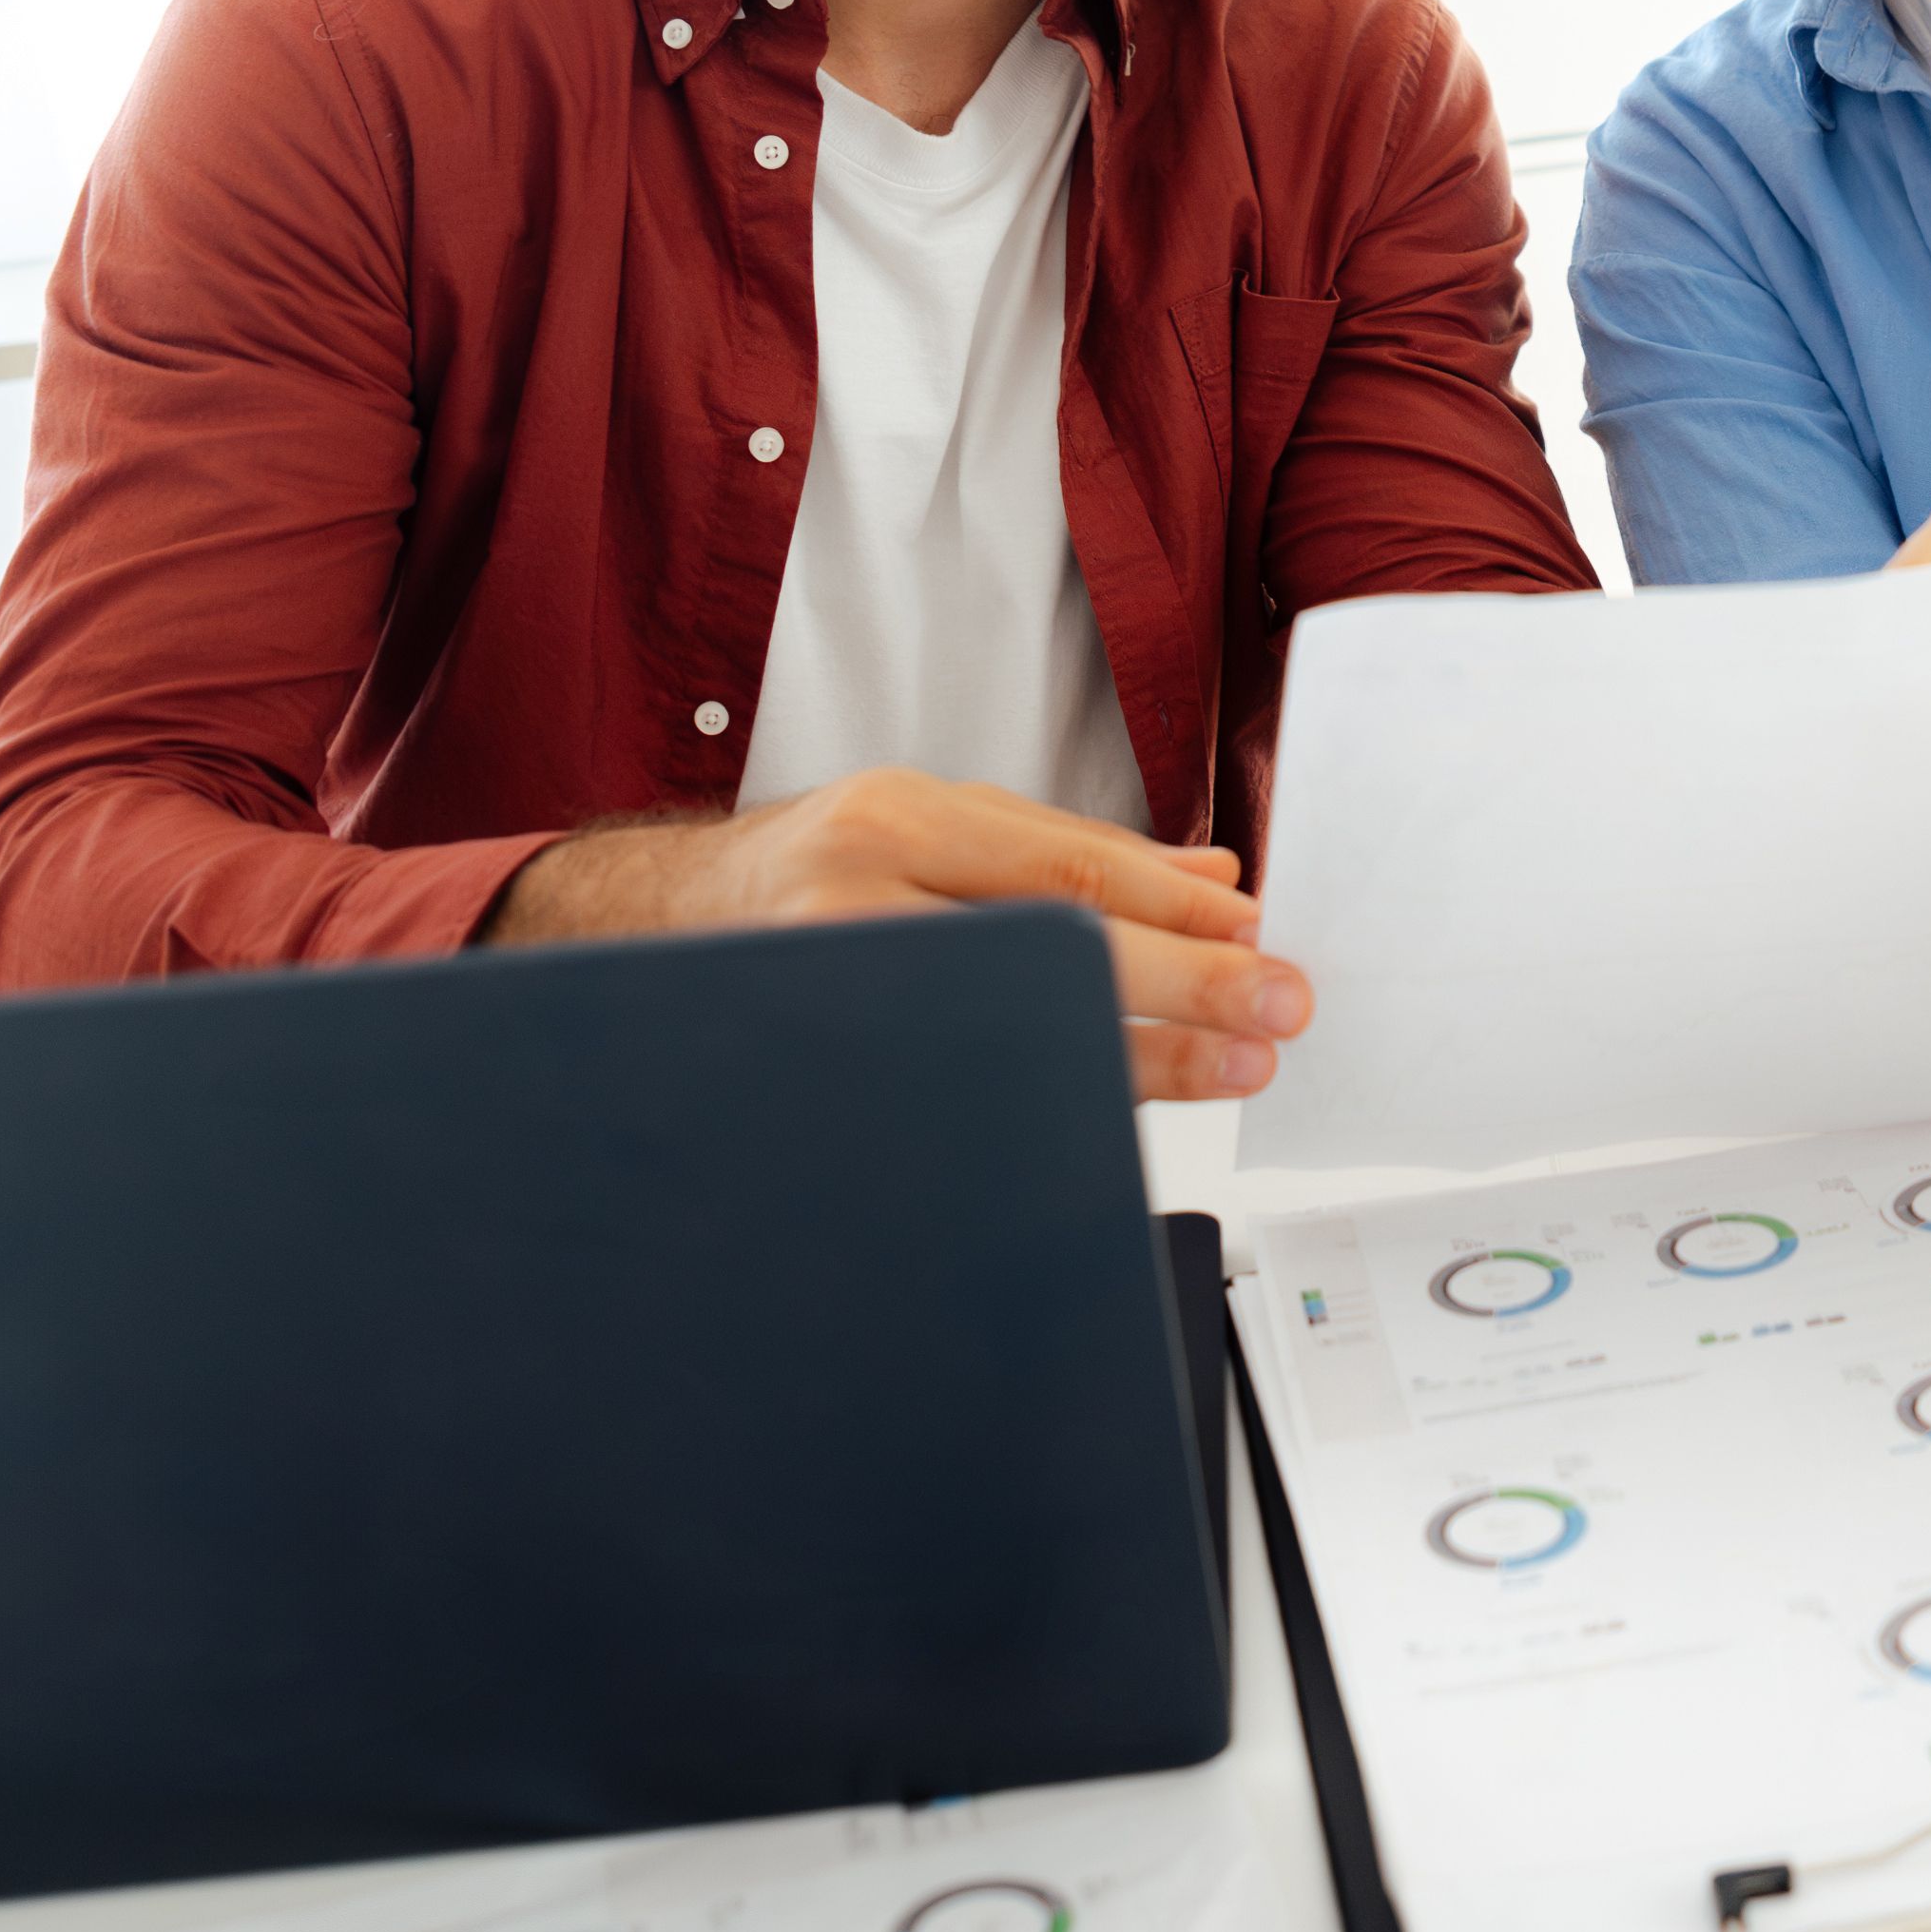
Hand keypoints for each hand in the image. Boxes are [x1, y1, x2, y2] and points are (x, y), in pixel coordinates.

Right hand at [478, 767, 1311, 1104]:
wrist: (656, 930)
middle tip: (1273, 1011)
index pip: (1063, 868)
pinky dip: (1042, 1102)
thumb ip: (1073, 852)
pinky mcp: (814, 1074)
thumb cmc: (812, 873)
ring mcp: (828, 990)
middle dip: (1183, 983)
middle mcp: (852, 898)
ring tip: (1225, 1068)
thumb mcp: (939, 829)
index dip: (1179, 910)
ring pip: (1005, 1032)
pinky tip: (1110, 1110)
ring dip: (1135, 1056)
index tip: (1265, 938)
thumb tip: (1220, 883)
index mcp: (893, 821)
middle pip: (1047, 946)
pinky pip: (950, 1095)